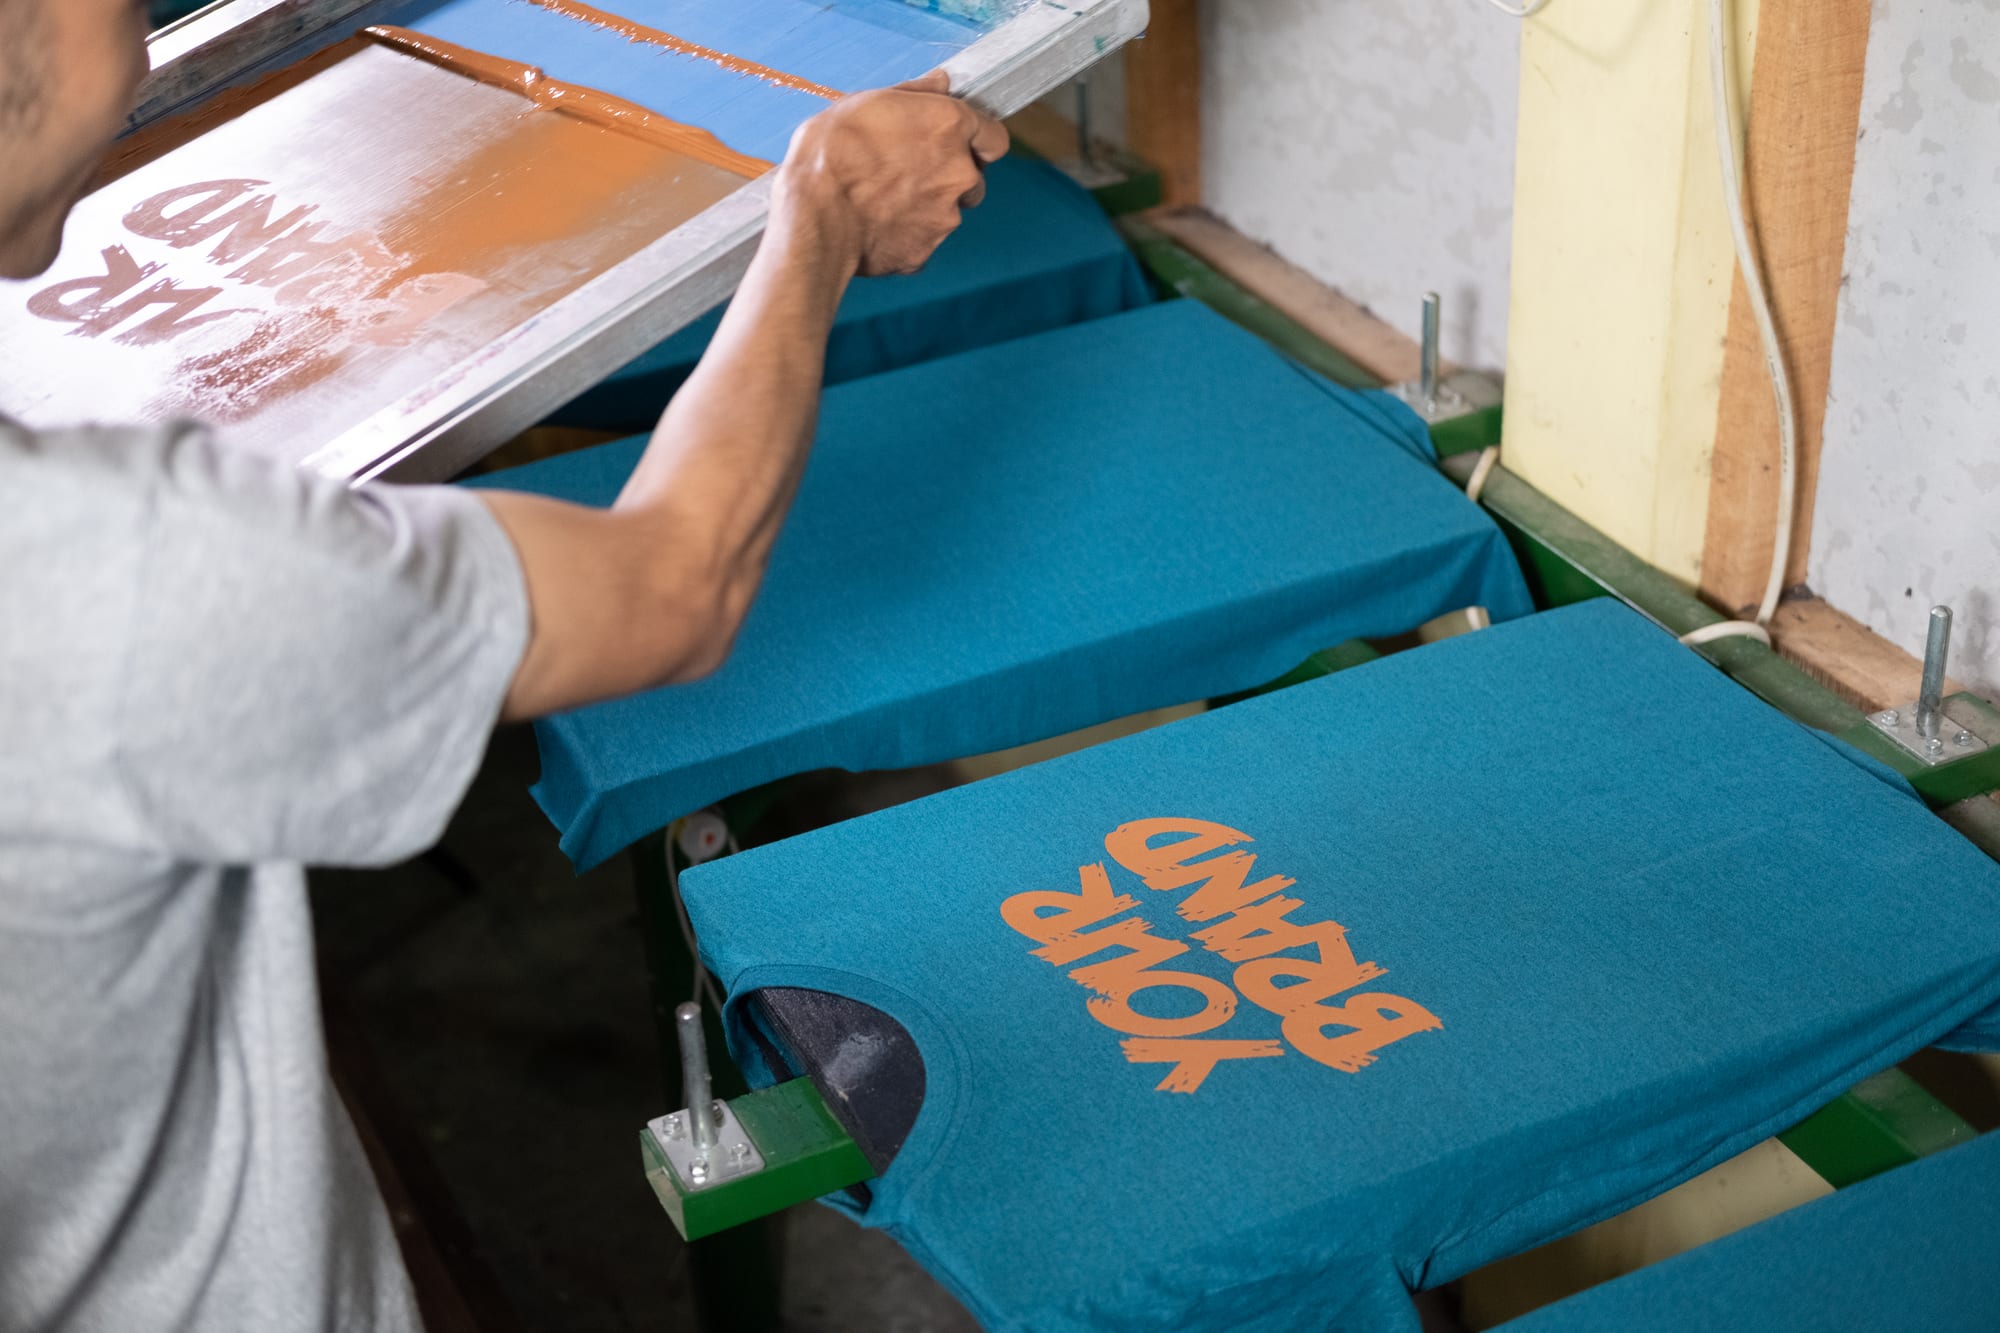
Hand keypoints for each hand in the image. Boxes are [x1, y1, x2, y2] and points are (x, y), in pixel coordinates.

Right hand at [775, 70, 1009, 277]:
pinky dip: (905, 235)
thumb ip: (915, 93)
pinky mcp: (927, 251)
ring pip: (947, 211)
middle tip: (906, 172)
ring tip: (883, 199)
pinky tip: (874, 224)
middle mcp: (959, 172)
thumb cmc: (833, 152)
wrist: (815, 216)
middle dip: (948, 177)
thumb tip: (941, 82)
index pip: (994, 138)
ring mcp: (946, 216)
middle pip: (972, 178)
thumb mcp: (868, 102)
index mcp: (950, 126)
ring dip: (926, 207)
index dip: (978, 141)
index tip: (960, 145)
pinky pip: (922, 241)